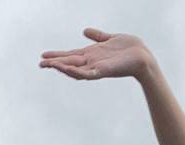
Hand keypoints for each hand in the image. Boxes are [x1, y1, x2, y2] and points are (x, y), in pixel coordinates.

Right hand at [40, 28, 154, 80]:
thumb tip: (85, 31)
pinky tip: (67, 69)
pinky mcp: (104, 71)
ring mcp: (97, 68)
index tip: (44, 56)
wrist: (143, 57)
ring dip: (62, 67)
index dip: (58, 56)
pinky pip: (87, 74)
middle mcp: (92, 63)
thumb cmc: (129, 49)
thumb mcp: (109, 38)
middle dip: (55, 63)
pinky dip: (77, 72)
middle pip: (69, 63)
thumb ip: (97, 36)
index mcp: (92, 55)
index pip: (70, 56)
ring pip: (75, 70)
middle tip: (40, 63)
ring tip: (50, 64)